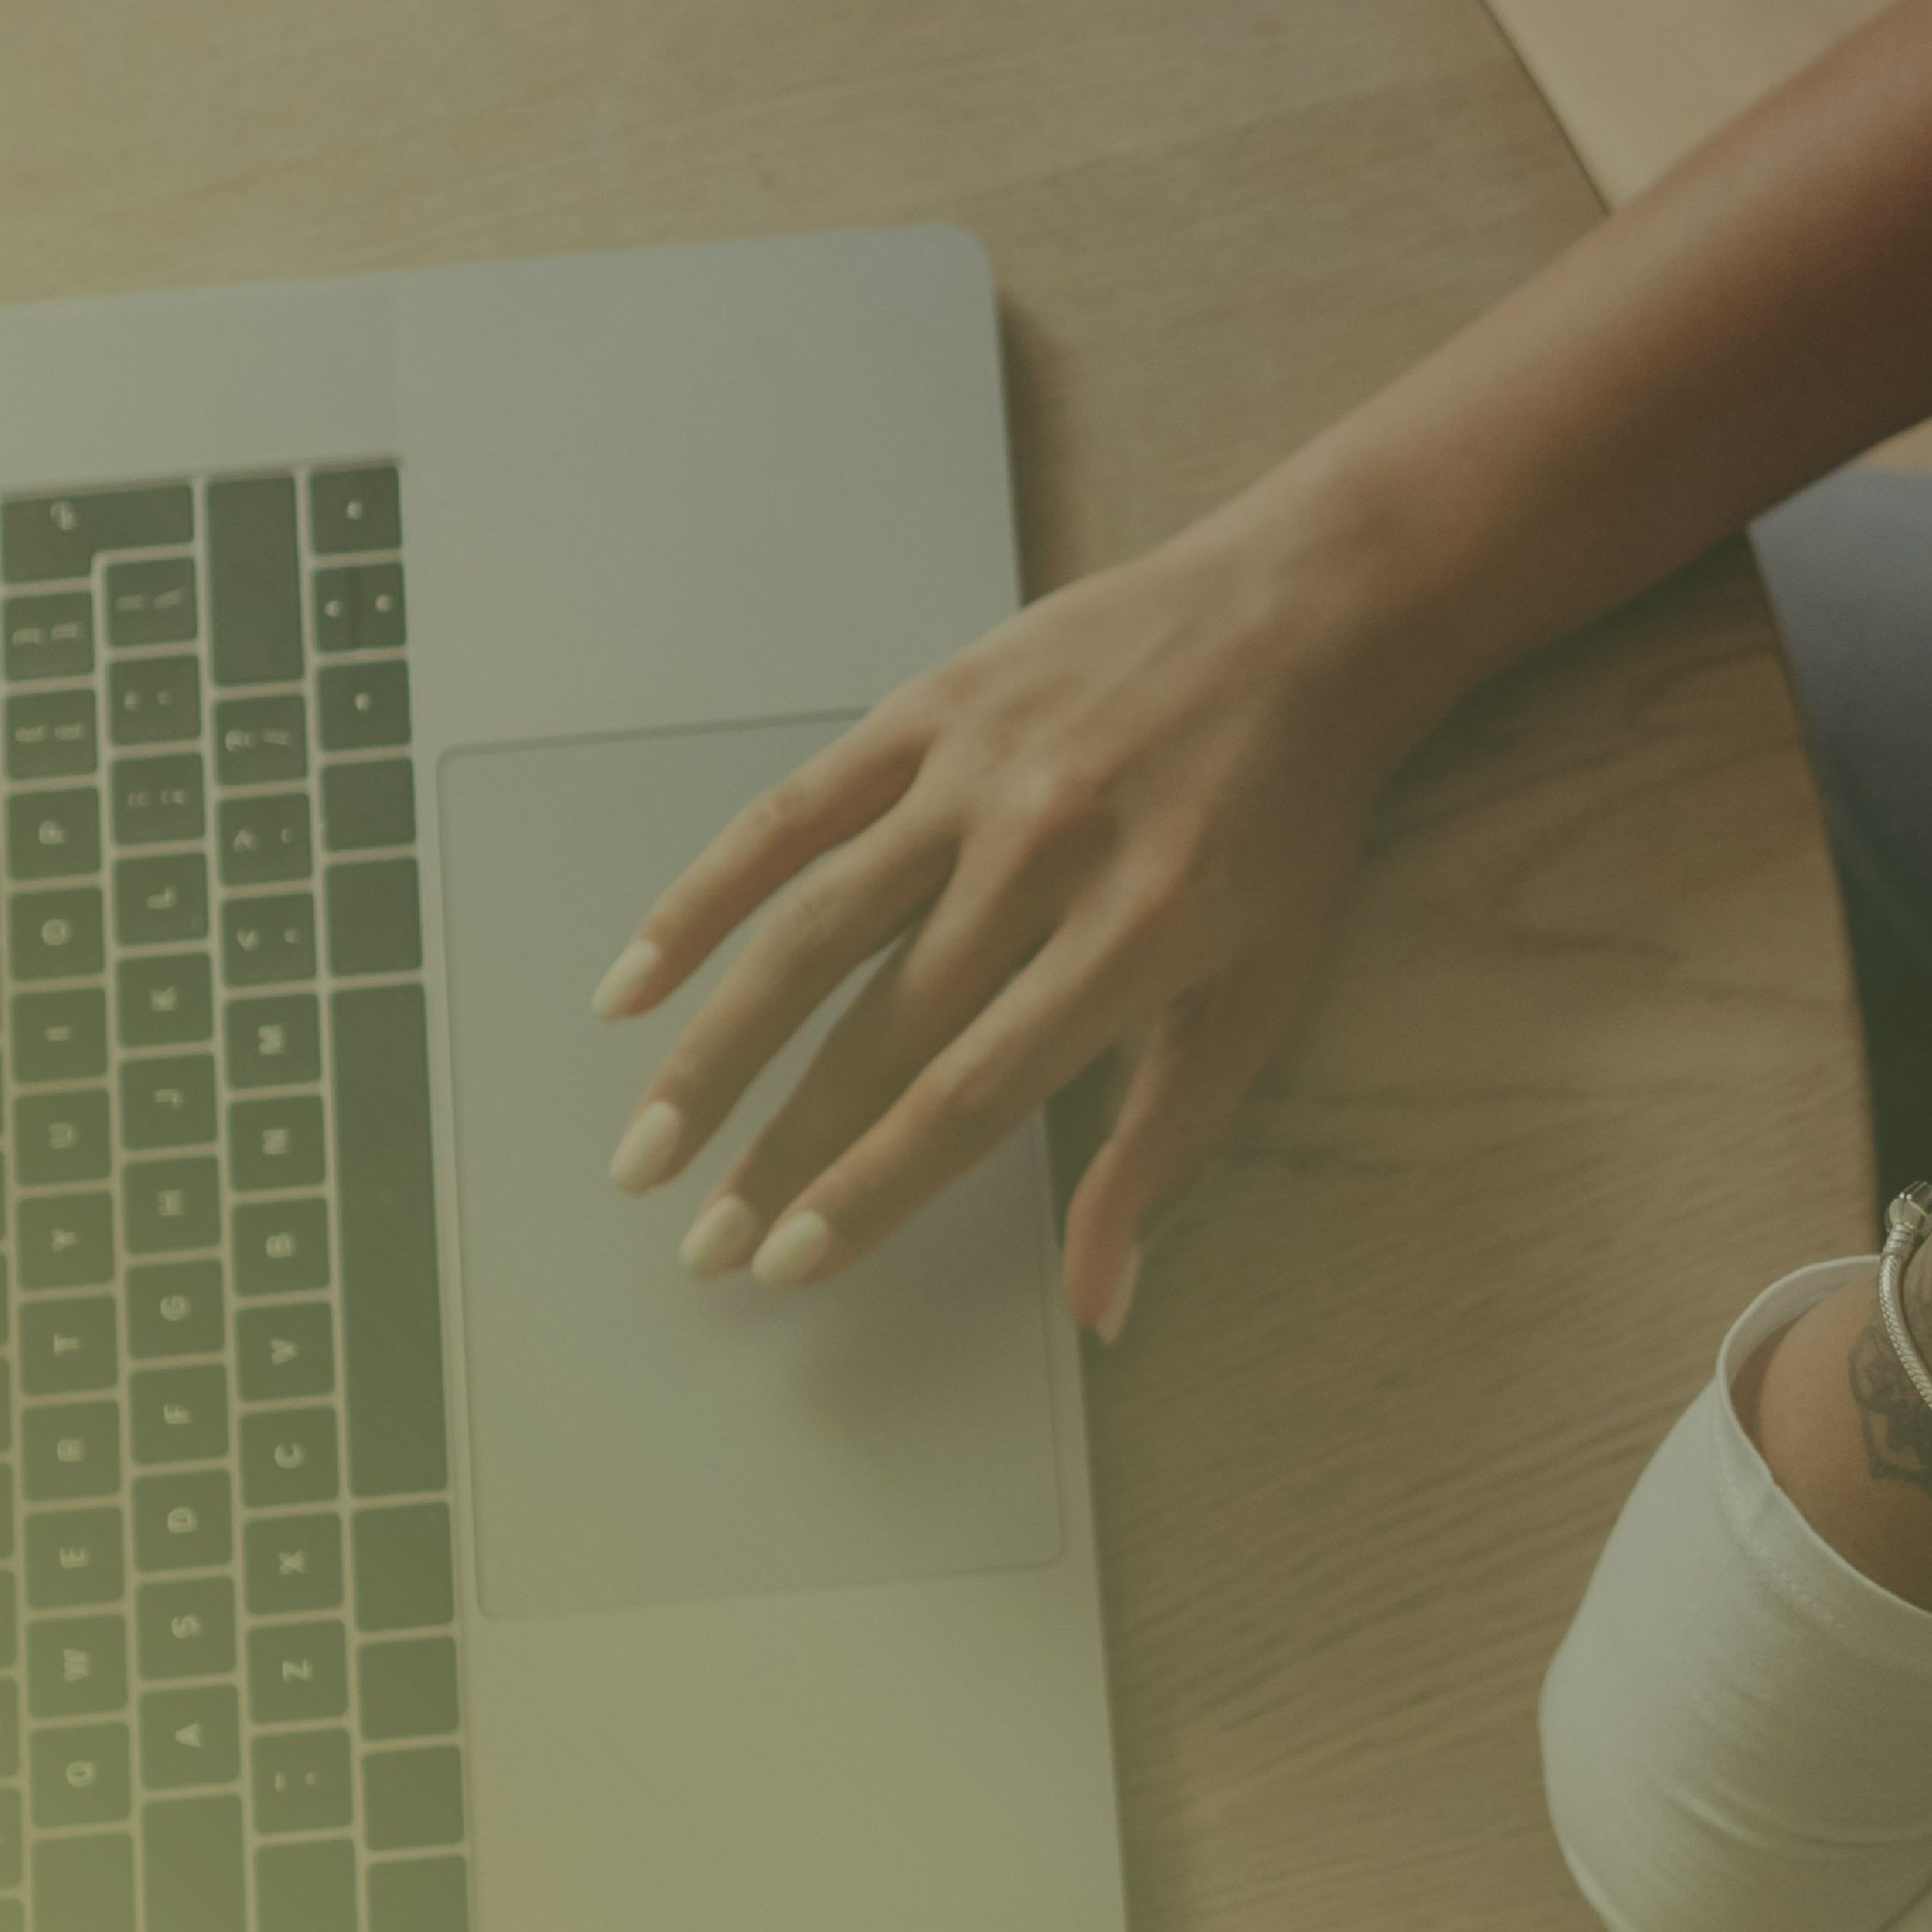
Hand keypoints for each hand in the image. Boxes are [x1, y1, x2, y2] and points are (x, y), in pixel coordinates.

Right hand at [592, 511, 1450, 1337]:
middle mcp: (1039, 857)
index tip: (790, 1266)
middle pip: (875, 1030)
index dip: (870, 1189)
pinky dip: (702, 900)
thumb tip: (1101, 1309)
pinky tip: (632, 985)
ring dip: (714, 1050)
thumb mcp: (1255, 998)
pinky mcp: (926, 710)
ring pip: (808, 931)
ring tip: (644, 1151)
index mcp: (1131, 941)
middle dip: (777, 1152)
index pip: (967, 1094)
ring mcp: (972, 776)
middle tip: (701, 1248)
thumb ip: (1161, 1151)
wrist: (1299, 622)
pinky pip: (789, 816)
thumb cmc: (1283, 834)